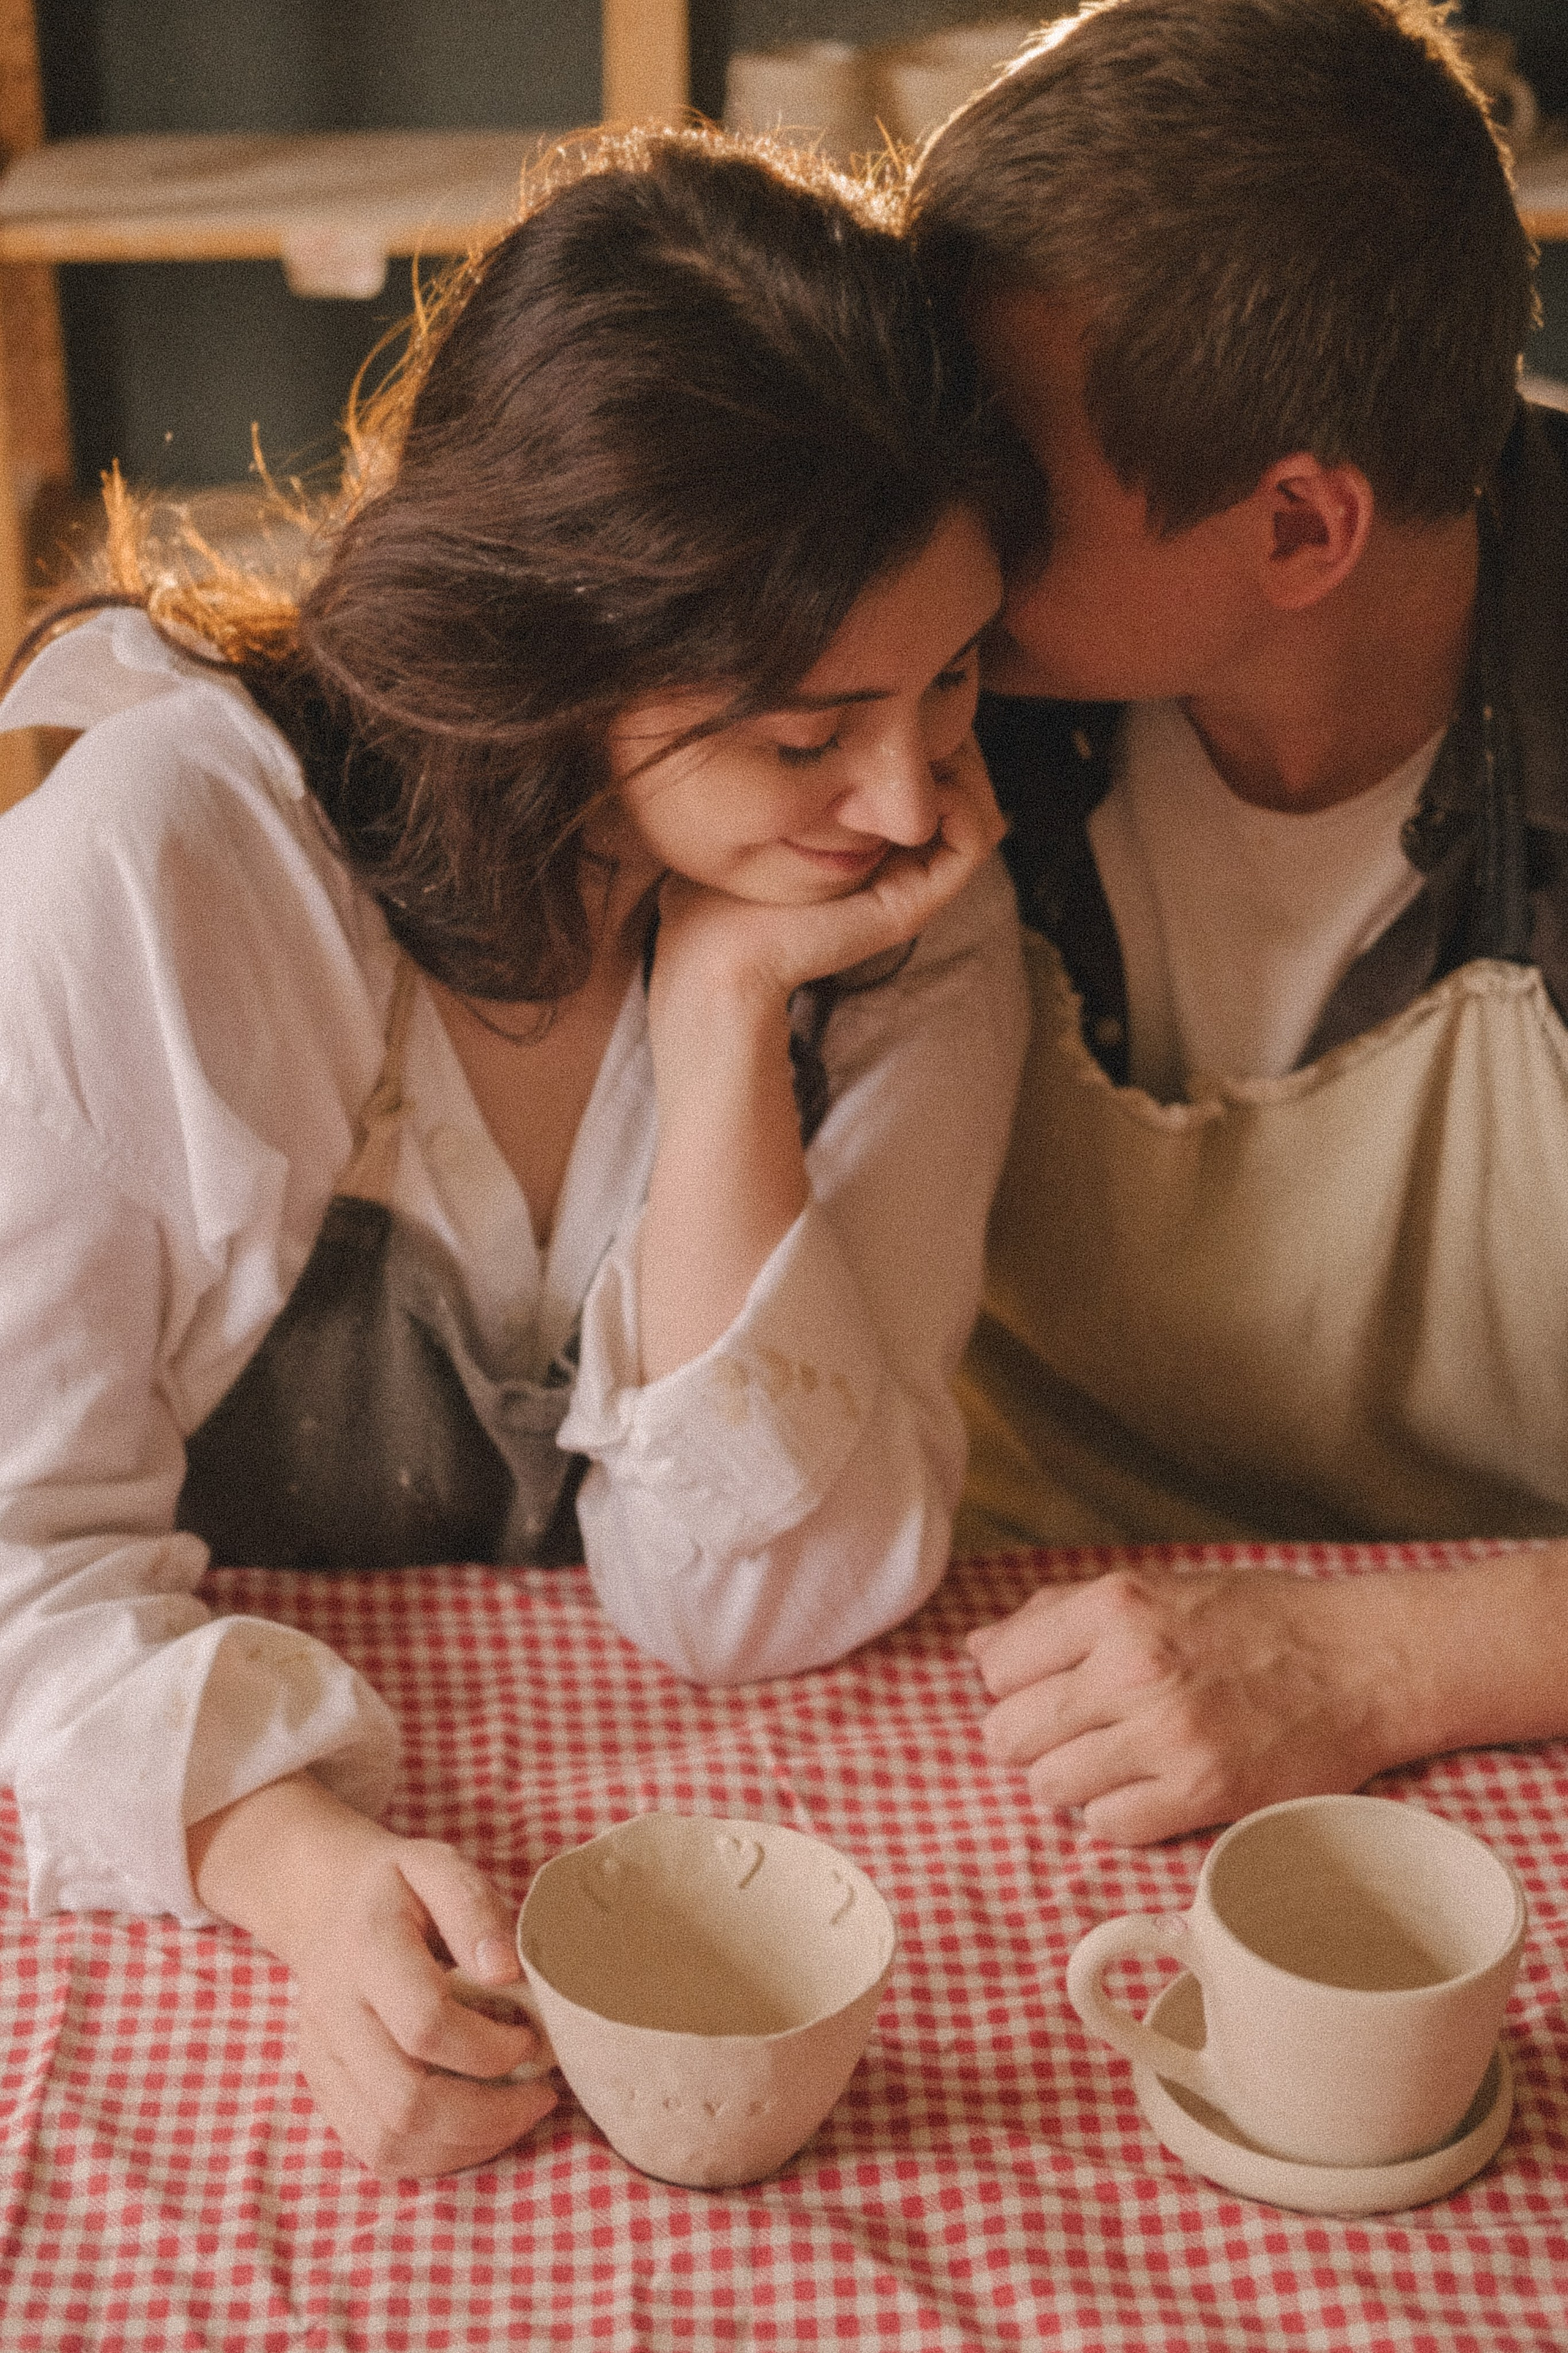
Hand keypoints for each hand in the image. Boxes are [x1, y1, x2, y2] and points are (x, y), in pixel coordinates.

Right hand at [189, 1774, 556, 2177]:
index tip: (533, 2037)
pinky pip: (376, 2151)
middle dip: (489, 2115)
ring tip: (517, 2115)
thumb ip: (474, 1909)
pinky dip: (434, 2156)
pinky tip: (477, 2129)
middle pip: (406, 2101)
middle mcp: (333, 2013)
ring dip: (466, 2145)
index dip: (490, 2046)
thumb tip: (506, 1972)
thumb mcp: (438, 1865)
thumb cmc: (397, 1886)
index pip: (425, 2024)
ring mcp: (322, 2059)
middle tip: (542, 2094)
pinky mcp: (323, 2090)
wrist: (321, 1902)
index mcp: (366, 1950)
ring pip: (389, 2141)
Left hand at [650, 731, 1005, 1011]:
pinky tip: (925, 784)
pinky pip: (973, 844)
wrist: (714, 949)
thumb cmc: (722, 881)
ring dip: (969, 769)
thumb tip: (814, 712)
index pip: (937, 778)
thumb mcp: (764, 807)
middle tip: (923, 715)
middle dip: (957, 743)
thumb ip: (796, 773)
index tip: (903, 704)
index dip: (933, 735)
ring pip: (982, 814)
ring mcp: (910, 886)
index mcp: (874, 843)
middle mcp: (901, 864)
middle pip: (968, 789)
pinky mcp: (910, 905)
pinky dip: (964, 805)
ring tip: (928, 746)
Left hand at [968, 1565, 1398, 1843]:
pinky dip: (1115, 1814)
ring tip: (1113, 1761)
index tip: (1044, 1690)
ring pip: (1050, 1785)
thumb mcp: (1156, 1588)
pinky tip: (1146, 1788)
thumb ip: (1059, 1613)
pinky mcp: (1202, 1791)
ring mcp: (1166, 1733)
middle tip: (1074, 1733)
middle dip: (1029, 1739)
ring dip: (1071, 1780)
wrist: (1363, 1660)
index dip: (1012, 1685)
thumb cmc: (1257, 1620)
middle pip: (1009, 1733)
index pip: (998, 1666)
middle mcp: (1132, 1667)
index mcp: (1116, 1606)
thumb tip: (979, 1648)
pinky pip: (1107, 1825)